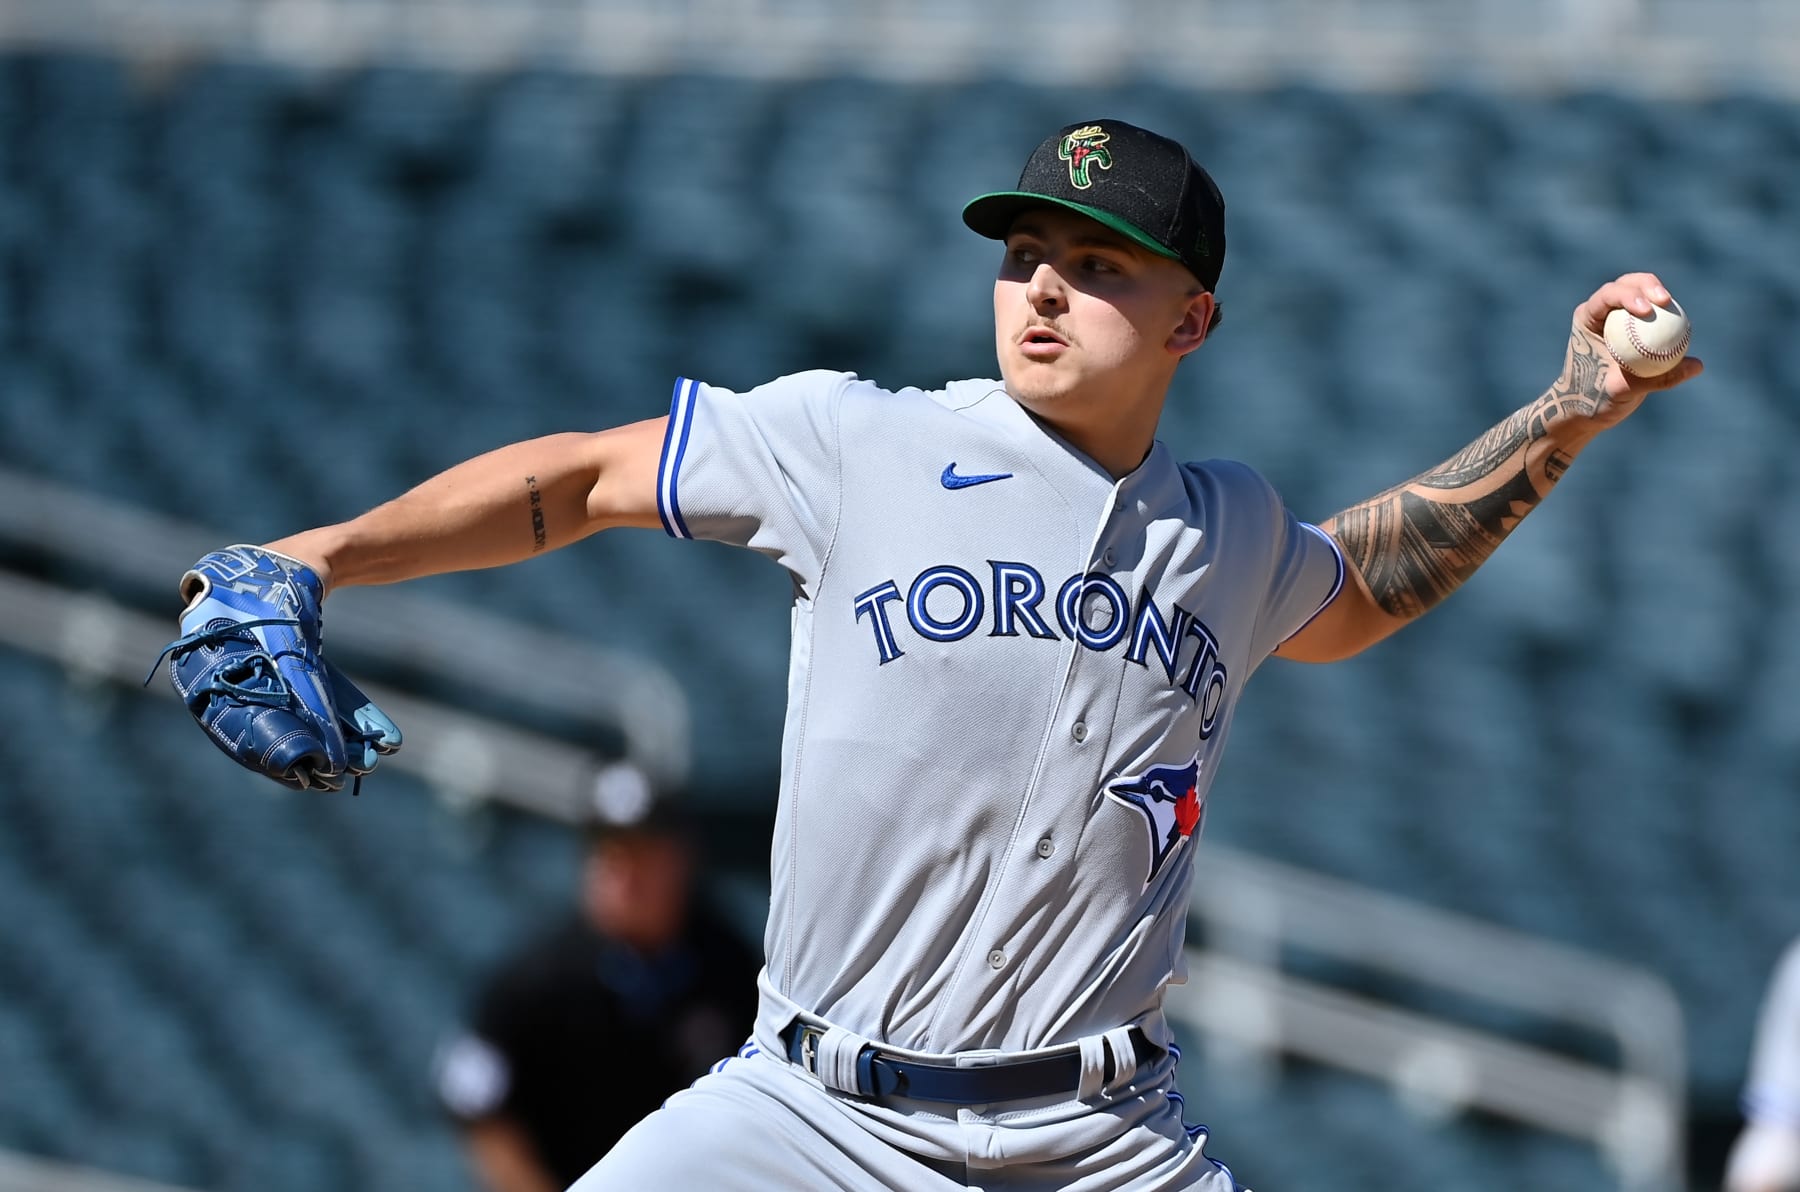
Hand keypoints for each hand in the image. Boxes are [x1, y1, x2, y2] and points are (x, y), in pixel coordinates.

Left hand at [1559, 273, 1704, 431]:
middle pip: (1627, 285)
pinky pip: (1652, 316)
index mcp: (1587, 318)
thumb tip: (1697, 365)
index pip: (1608, 296)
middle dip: (1647, 285)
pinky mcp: (1632, 328)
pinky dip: (1666, 317)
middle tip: (1665, 300)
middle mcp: (1601, 312)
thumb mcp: (1623, 391)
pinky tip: (1683, 326)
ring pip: (1642, 295)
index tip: (1647, 310)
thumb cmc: (1594, 399)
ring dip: (1659, 296)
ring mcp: (1617, 318)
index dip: (1629, 295)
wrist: (1586, 410)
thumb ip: (1658, 378)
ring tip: (1672, 306)